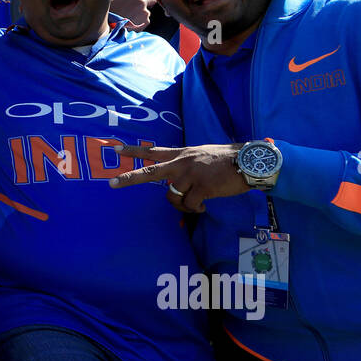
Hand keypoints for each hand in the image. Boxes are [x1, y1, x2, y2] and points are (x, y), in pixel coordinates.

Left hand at [108, 143, 248, 213]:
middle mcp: (183, 162)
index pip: (153, 151)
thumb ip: (187, 164)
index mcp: (182, 153)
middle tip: (111, 184)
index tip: (116, 149)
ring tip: (196, 206)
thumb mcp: (202, 155)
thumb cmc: (228, 161)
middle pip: (150, 172)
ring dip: (183, 206)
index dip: (134, 151)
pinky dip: (195, 210)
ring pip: (173, 197)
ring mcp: (191, 173)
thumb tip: (177, 181)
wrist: (249, 162)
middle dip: (129, 178)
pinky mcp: (202, 186)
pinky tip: (204, 208)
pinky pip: (190, 205)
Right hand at [111, 0, 154, 30]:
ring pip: (146, 12)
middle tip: (135, 6)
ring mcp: (145, 13)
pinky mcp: (146, 22)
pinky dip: (140, 22)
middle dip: (147, 1)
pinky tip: (131, 23)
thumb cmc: (110, 12)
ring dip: (140, 14)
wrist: (110, 28)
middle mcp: (142, 2)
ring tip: (129, 17)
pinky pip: (145, 21)